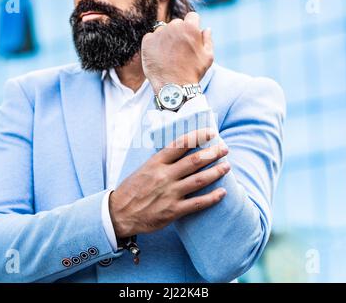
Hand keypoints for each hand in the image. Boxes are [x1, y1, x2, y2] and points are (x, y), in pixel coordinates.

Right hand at [109, 129, 229, 237]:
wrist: (119, 213)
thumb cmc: (132, 190)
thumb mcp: (144, 169)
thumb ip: (162, 161)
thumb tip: (181, 151)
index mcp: (156, 163)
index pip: (180, 144)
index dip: (198, 136)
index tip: (210, 132)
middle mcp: (164, 176)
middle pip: (194, 161)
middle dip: (213, 153)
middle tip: (224, 148)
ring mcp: (170, 193)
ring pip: (199, 180)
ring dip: (216, 172)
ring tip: (226, 166)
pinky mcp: (173, 211)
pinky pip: (197, 203)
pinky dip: (212, 198)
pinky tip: (222, 193)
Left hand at [141, 12, 213, 93]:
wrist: (173, 88)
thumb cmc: (192, 73)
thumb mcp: (208, 57)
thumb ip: (208, 40)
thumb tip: (206, 29)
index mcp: (190, 27)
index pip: (192, 17)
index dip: (192, 27)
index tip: (190, 37)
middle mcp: (174, 26)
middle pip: (177, 23)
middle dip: (179, 33)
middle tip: (179, 51)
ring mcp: (159, 33)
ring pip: (163, 30)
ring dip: (166, 38)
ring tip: (169, 56)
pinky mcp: (147, 41)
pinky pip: (151, 38)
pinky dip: (154, 45)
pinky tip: (159, 57)